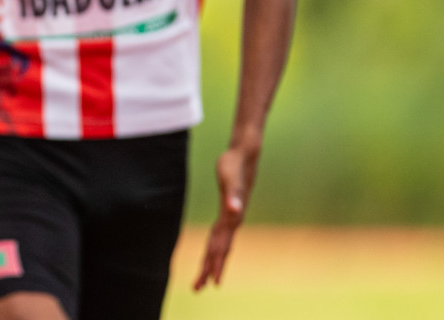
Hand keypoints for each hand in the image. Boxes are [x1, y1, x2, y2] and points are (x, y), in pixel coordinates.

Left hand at [194, 142, 259, 290]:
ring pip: (222, 244)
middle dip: (210, 269)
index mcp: (231, 218)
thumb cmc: (234, 165)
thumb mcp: (230, 179)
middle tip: (199, 288)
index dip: (213, 263)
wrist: (244, 155)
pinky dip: (217, 244)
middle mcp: (233, 220)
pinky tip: (214, 249)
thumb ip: (233, 195)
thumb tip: (234, 210)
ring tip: (207, 276)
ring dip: (214, 260)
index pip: (219, 246)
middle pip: (220, 250)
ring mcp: (232, 216)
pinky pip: (221, 233)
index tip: (209, 282)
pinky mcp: (230, 210)